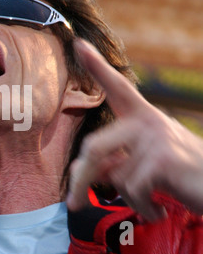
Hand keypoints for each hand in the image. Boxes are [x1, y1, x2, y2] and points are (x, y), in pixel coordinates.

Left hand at [66, 38, 202, 221]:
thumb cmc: (181, 175)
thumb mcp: (145, 163)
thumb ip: (115, 161)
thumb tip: (83, 172)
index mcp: (143, 117)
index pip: (117, 88)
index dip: (97, 66)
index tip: (79, 44)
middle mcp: (149, 120)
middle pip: (93, 147)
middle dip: (80, 179)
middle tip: (72, 203)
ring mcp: (156, 137)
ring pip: (113, 173)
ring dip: (127, 198)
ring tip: (148, 204)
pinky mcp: (163, 159)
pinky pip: (132, 187)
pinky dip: (143, 206)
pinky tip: (158, 210)